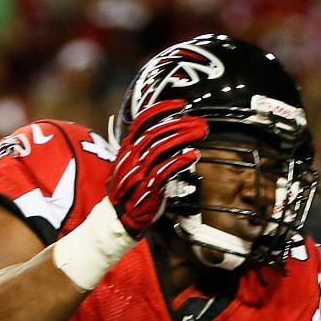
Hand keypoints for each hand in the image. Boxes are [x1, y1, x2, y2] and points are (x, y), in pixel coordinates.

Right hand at [108, 97, 208, 238]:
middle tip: (199, 122)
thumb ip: (149, 147)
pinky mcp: (148, 187)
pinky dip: (180, 161)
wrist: (120, 216)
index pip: (142, 121)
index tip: (180, 104)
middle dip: (180, 123)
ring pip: (161, 147)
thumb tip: (172, 132)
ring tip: (201, 133)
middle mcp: (132, 156)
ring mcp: (139, 171)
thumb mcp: (135, 162)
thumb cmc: (131, 188)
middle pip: (156, 132)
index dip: (161, 109)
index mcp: (128, 147)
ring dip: (184, 138)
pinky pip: (165, 170)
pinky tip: (192, 155)